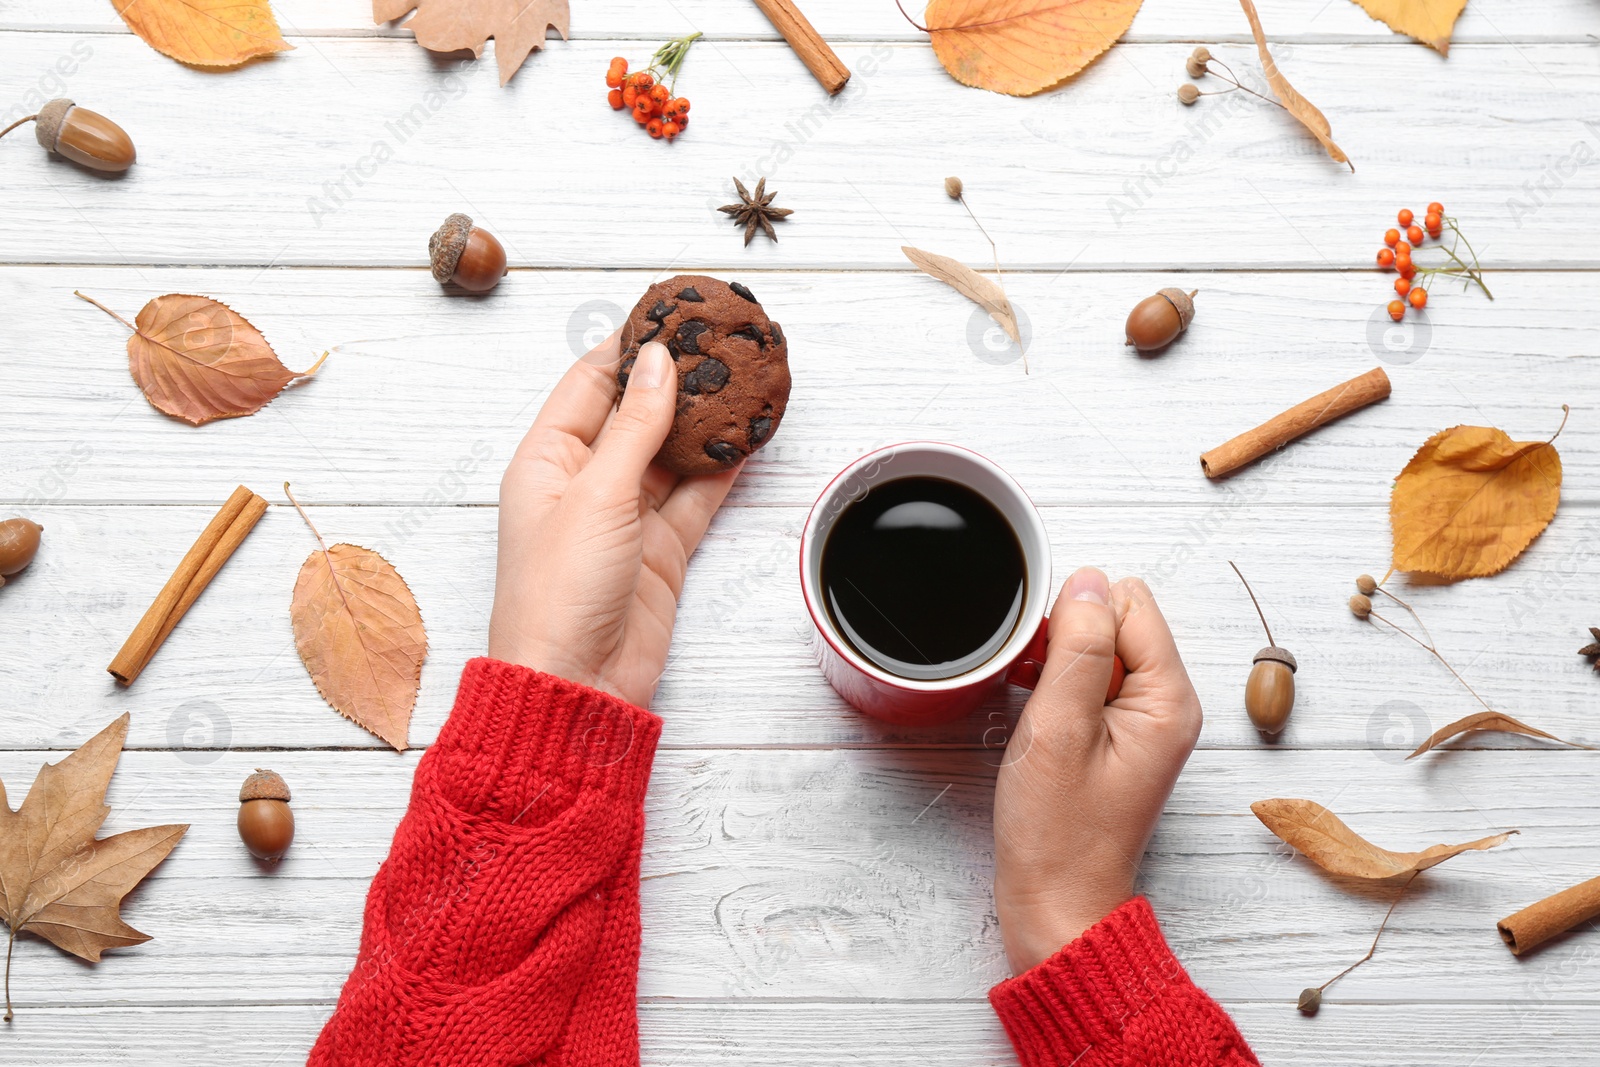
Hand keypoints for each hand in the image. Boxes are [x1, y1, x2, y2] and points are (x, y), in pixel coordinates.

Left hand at [487, 334, 740, 707]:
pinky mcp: (660, 551)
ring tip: (746, 379)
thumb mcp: (597, 495)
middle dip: (678, 380)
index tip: (671, 314)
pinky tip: (749, 439)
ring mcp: (625, 517)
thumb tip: (657, 362)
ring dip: (707, 422)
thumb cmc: (558, 595)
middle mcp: (584, 482)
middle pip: (636, 413)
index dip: (630, 346)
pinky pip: (696, 496)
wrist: (577, 686)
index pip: (589, 383)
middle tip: (722, 341)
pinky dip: (723, 470)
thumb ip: (635, 426)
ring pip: (672, 453)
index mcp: (546, 460)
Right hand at [992, 567, 1202, 973]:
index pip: (1127, 602)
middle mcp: (1168, 705)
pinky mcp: (1121, 738)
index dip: (1076, 620)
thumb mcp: (1060, 727)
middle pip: (1116, 621)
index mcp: (1169, 698)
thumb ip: (1079, 646)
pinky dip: (1059, 691)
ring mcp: (1146, 723)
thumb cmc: (1058, 832)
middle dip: (1067, 643)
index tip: (1045, 664)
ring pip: (1099, 651)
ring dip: (1059, 668)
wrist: (1057, 903)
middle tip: (1040, 698)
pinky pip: (1091, 683)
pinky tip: (1041, 724)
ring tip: (1040, 718)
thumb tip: (1089, 579)